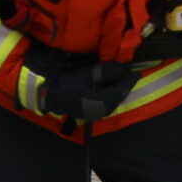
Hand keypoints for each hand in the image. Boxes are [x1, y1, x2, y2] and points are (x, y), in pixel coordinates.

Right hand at [21, 52, 135, 122]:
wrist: (46, 94)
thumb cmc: (64, 83)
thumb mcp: (84, 74)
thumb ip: (103, 72)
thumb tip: (120, 68)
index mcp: (100, 102)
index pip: (120, 89)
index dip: (128, 78)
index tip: (135, 68)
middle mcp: (101, 110)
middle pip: (119, 96)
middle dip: (126, 84)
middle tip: (133, 72)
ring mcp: (96, 113)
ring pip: (114, 100)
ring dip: (120, 88)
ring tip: (124, 77)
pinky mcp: (91, 112)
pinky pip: (107, 102)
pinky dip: (112, 93)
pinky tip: (112, 86)